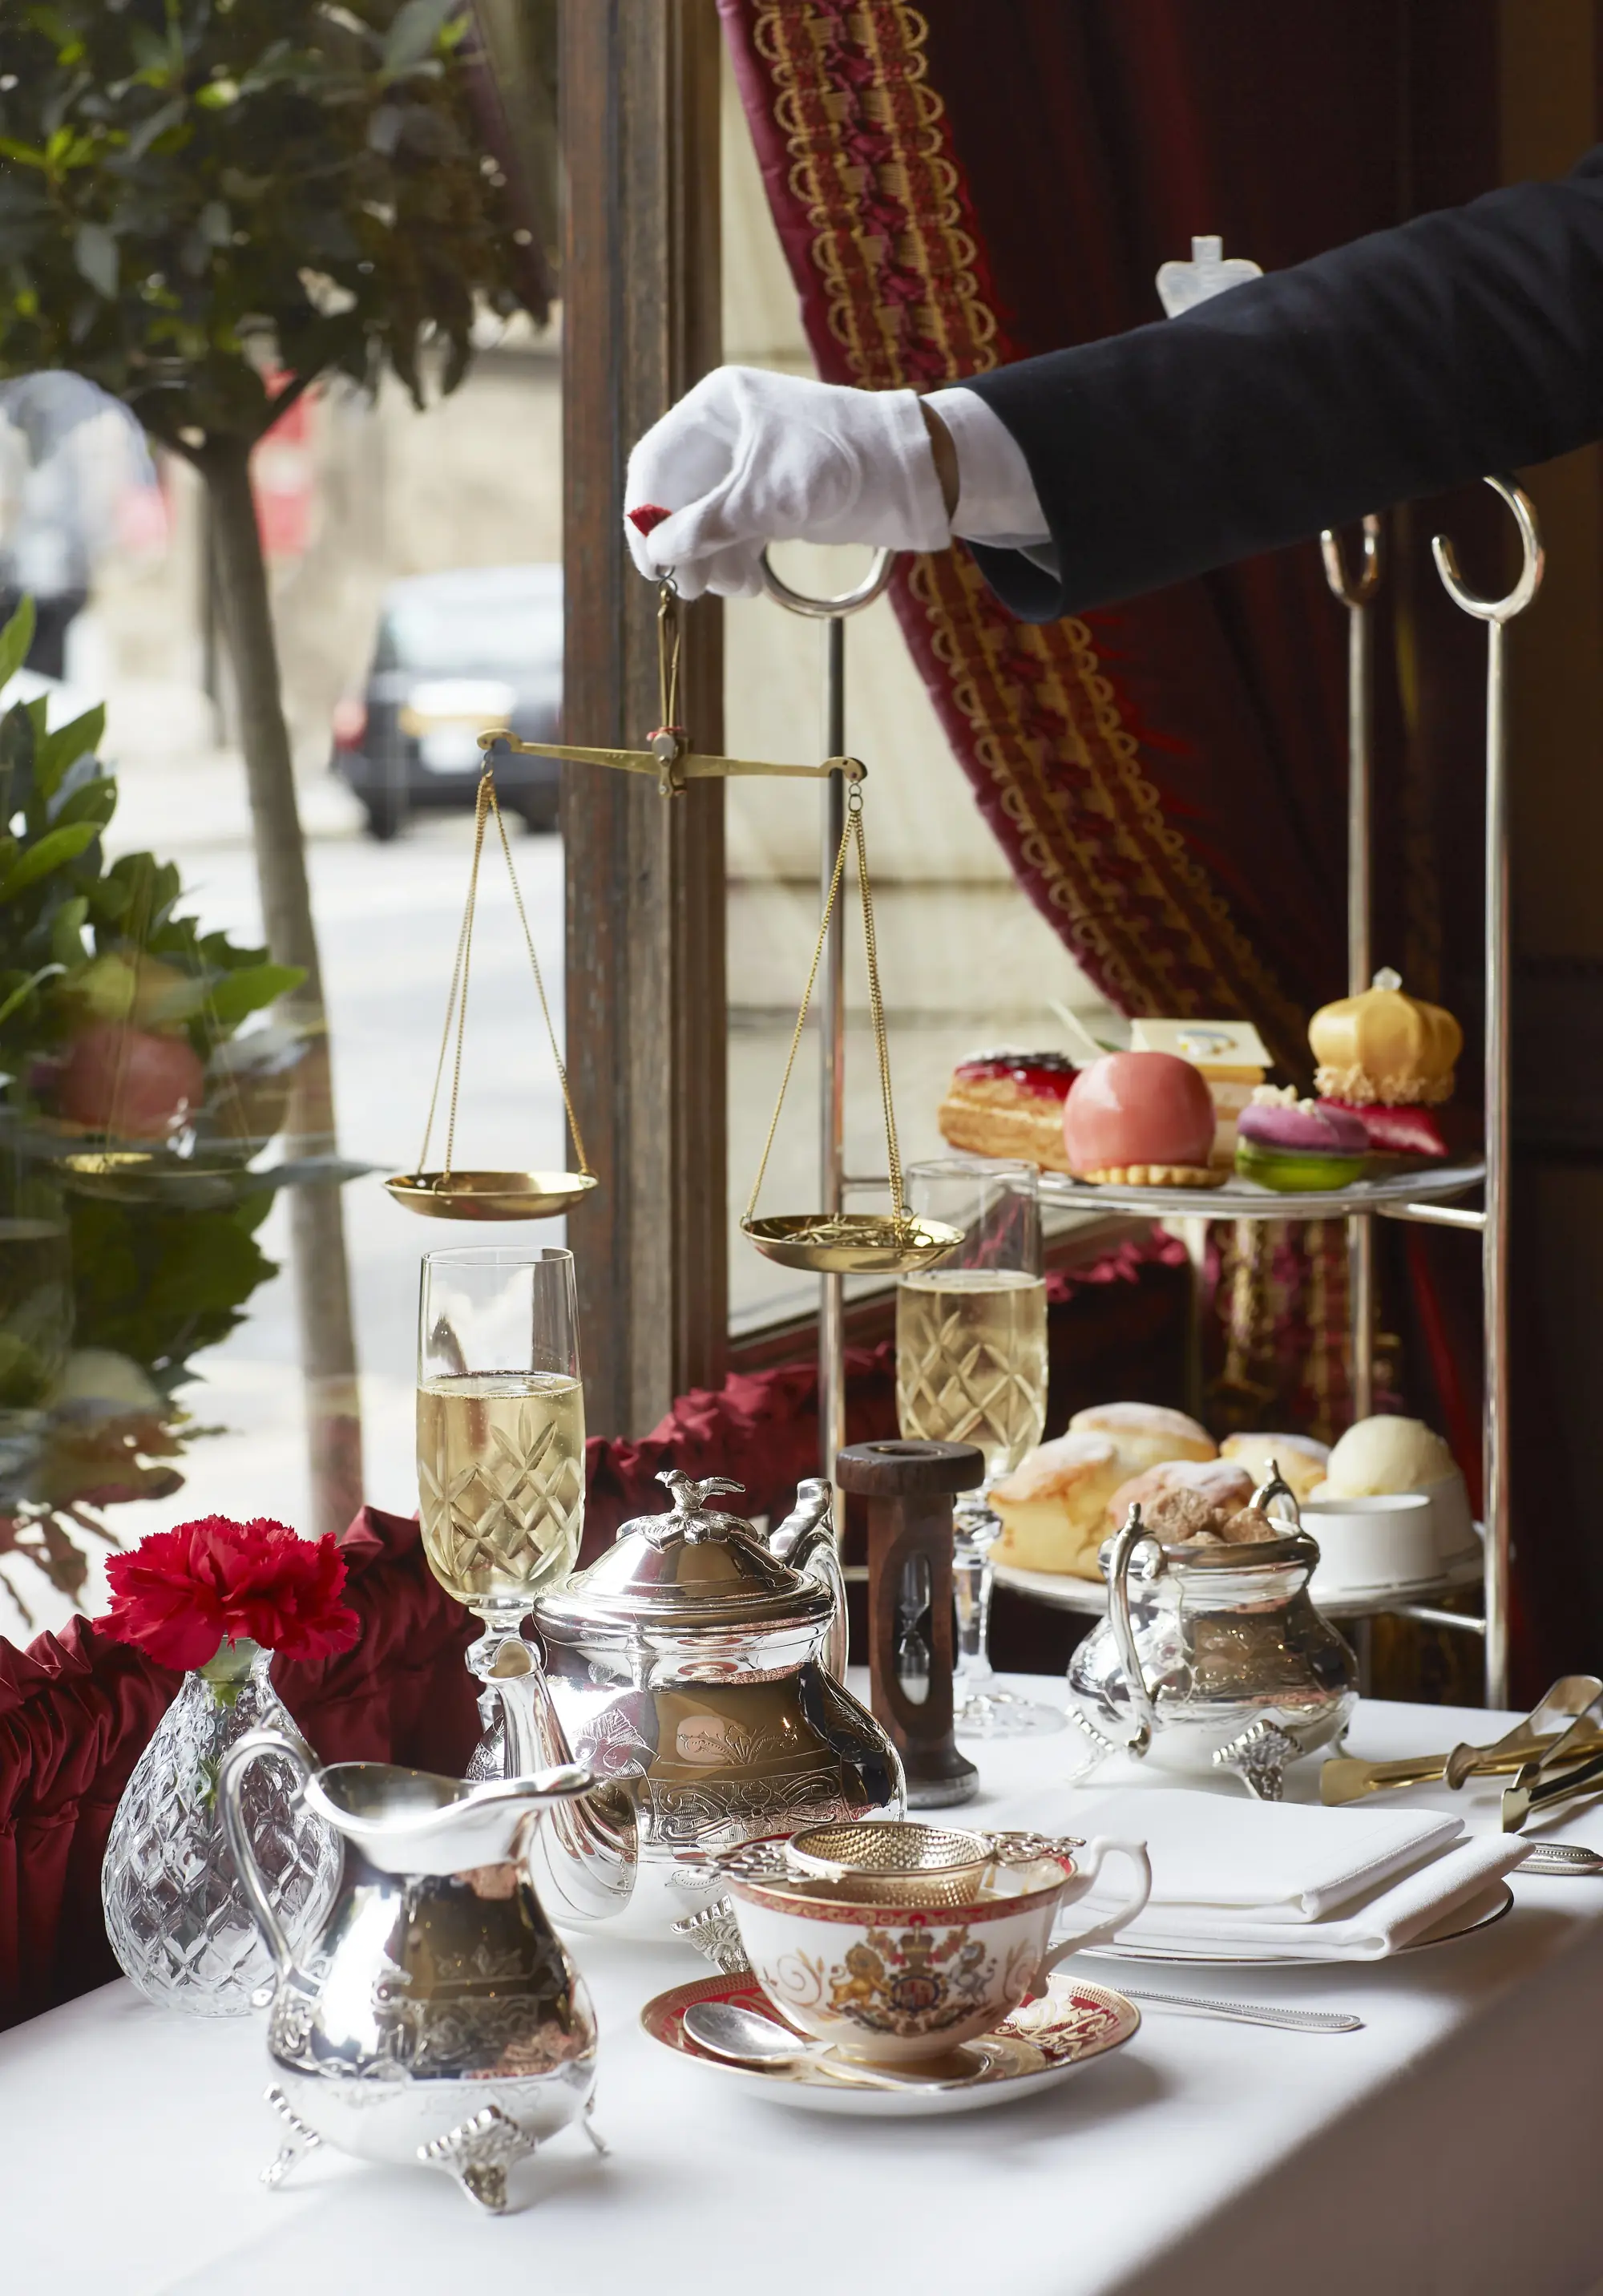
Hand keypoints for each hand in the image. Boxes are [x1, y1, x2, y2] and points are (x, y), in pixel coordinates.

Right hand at [623, 365, 951, 597]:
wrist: (910, 475)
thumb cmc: (842, 463)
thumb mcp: (767, 496)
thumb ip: (709, 525)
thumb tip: (659, 554)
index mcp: (717, 407)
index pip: (657, 460)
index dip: (645, 513)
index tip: (650, 563)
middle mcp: (727, 432)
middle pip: (677, 496)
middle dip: (683, 545)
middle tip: (690, 588)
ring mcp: (748, 466)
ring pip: (705, 521)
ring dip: (710, 560)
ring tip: (733, 589)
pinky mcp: (771, 497)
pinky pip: (733, 533)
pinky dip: (734, 561)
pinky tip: (747, 585)